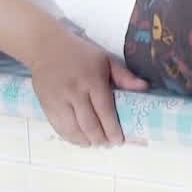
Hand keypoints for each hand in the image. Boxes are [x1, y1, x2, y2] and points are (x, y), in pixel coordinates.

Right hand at [28, 30, 148, 146]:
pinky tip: (79, 139)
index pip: (104, 111)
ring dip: (86, 141)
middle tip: (108, 144)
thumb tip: (145, 88)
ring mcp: (59, 100)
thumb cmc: (80, 53)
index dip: (112, 129)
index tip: (119, 140)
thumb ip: (124, 76)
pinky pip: (59, 127)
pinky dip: (70, 138)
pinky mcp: (47, 105)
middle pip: (89, 124)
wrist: (46, 47)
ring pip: (73, 129)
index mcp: (92, 80)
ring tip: (95, 143)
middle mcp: (75, 92)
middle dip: (100, 138)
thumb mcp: (105, 59)